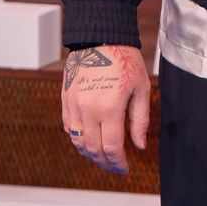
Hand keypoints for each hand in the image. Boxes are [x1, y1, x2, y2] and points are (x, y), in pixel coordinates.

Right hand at [61, 45, 149, 174]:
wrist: (101, 37)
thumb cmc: (125, 60)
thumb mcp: (141, 87)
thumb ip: (140, 119)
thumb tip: (139, 145)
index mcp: (109, 107)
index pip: (111, 147)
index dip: (118, 162)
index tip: (125, 168)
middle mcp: (88, 110)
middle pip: (93, 149)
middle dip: (105, 162)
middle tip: (115, 166)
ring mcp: (73, 106)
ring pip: (78, 142)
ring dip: (90, 154)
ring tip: (103, 158)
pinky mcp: (65, 100)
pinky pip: (68, 128)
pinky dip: (78, 140)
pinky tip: (89, 141)